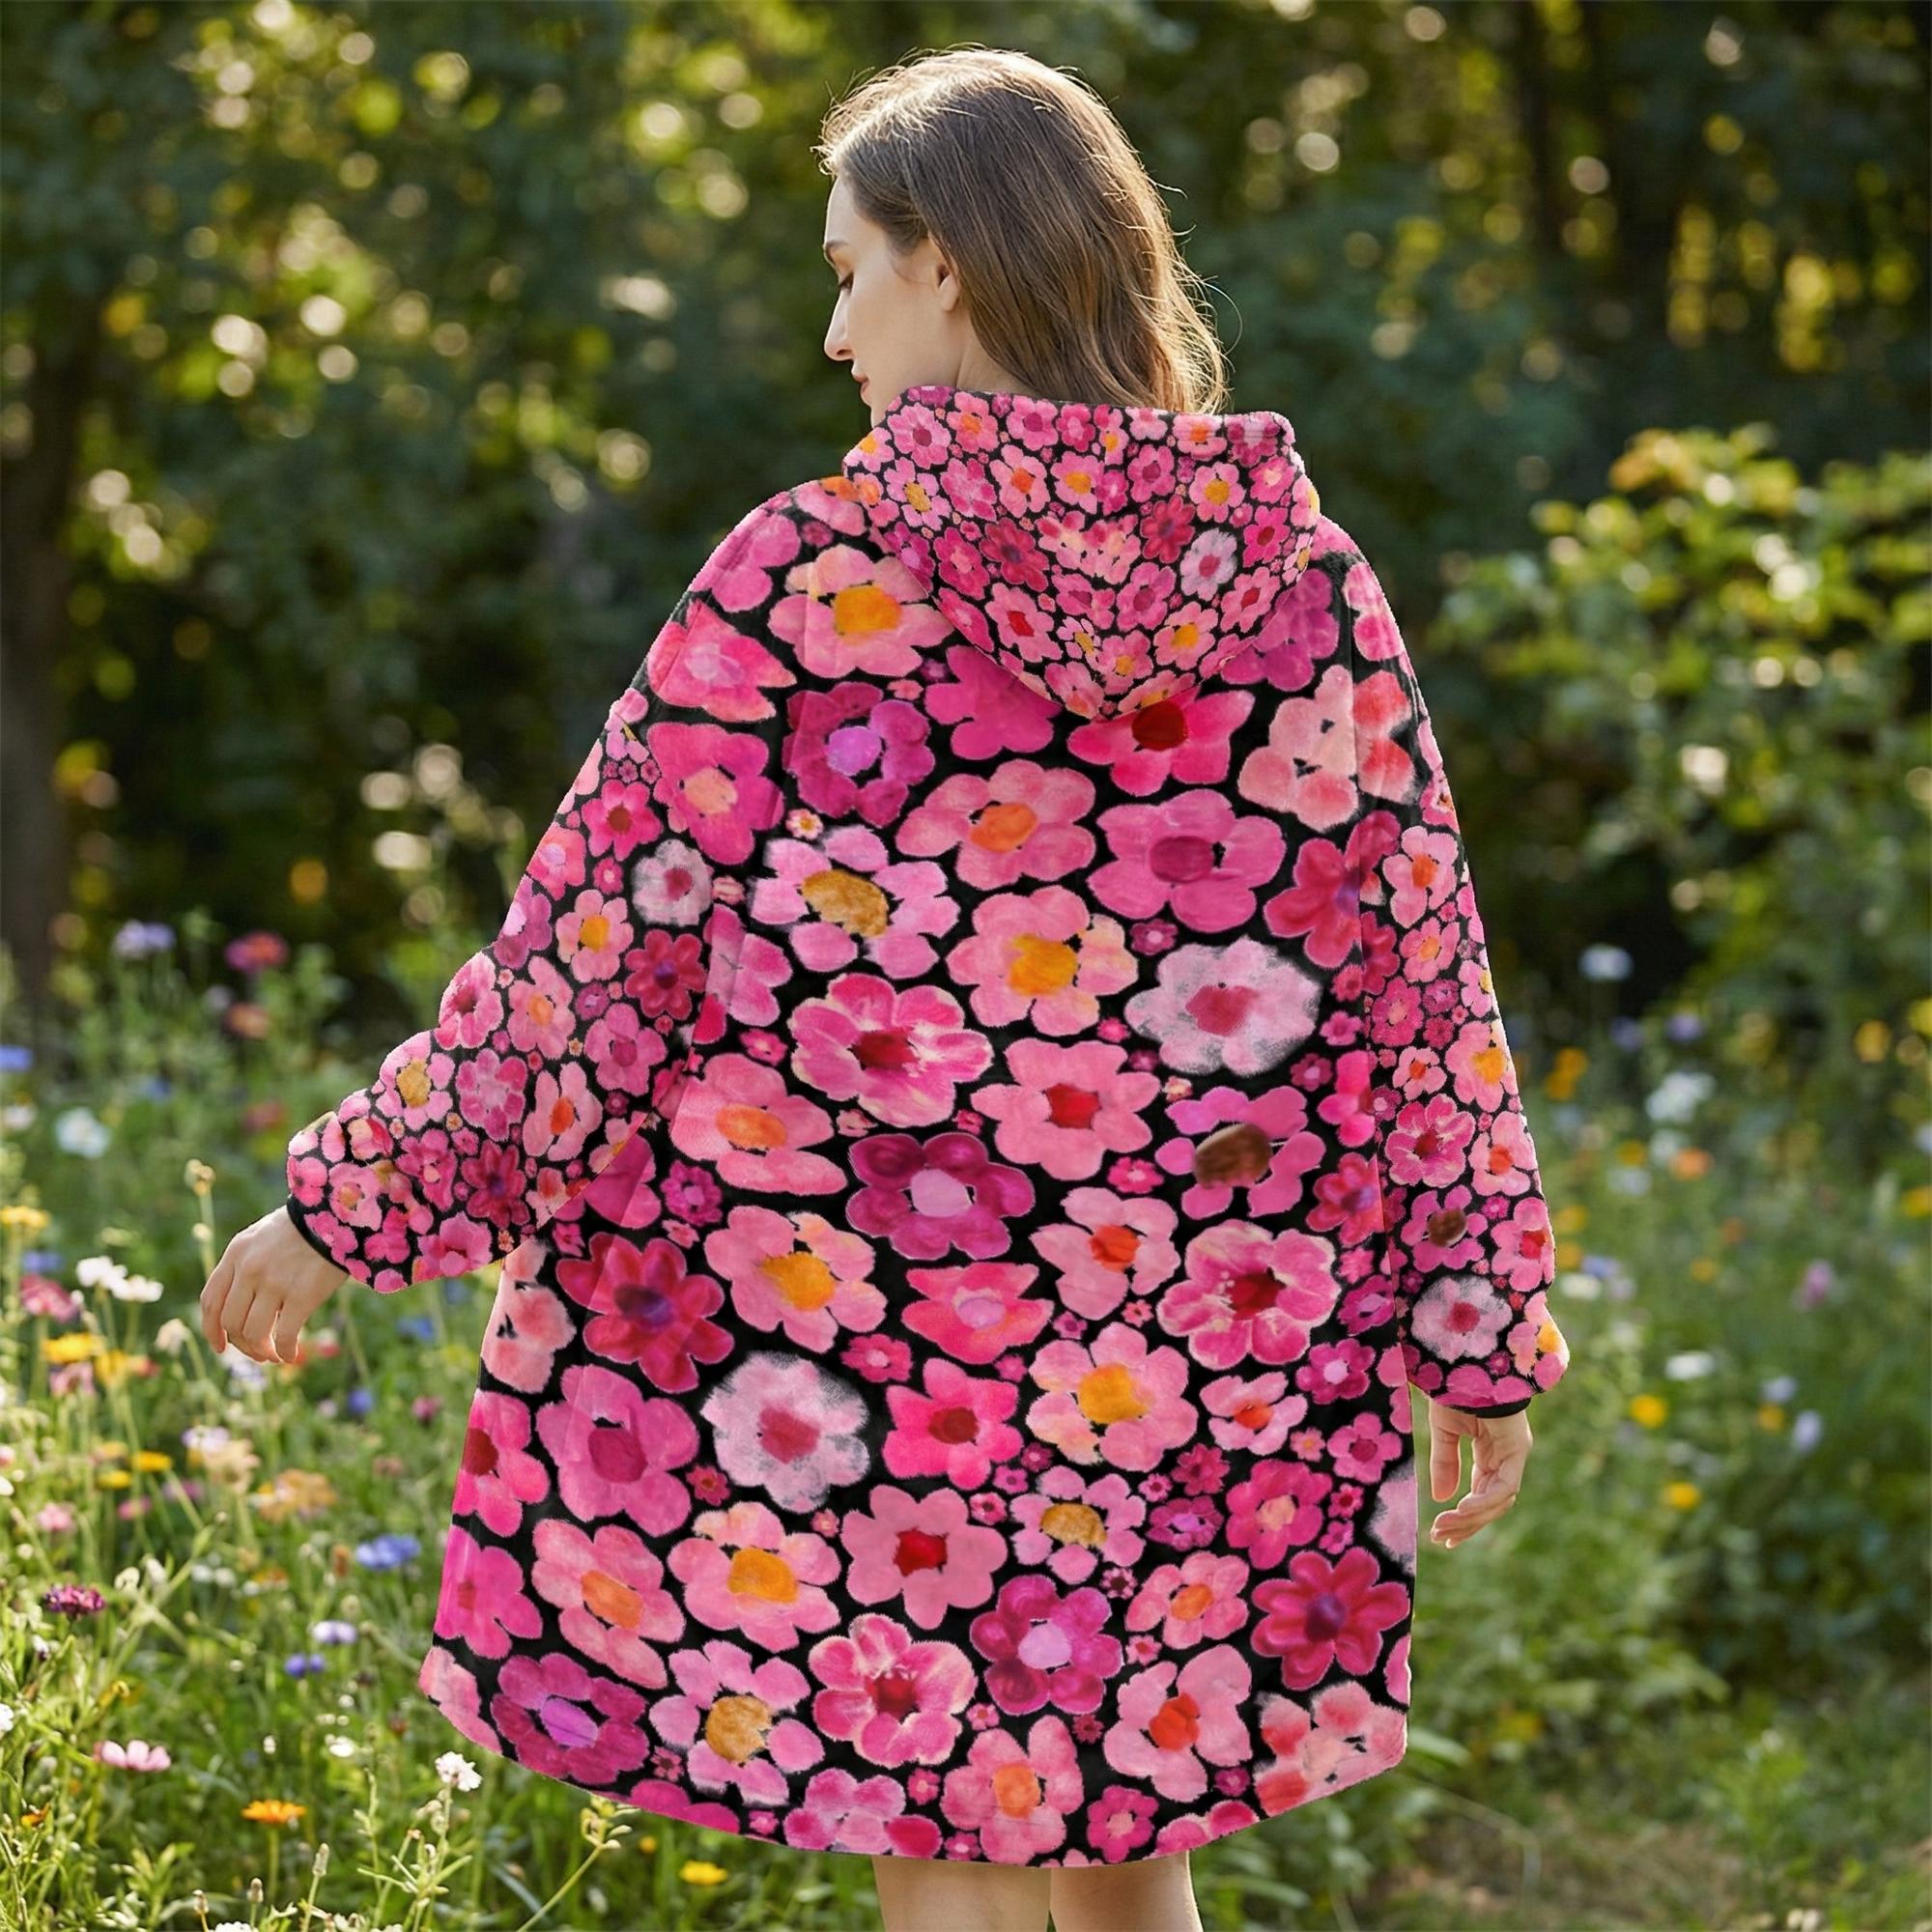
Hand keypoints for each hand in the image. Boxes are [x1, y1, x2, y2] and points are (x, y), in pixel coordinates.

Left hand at [200, 1204, 346, 1363]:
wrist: (338, 1214)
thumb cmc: (303, 1227)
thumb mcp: (261, 1237)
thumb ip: (244, 1265)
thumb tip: (238, 1306)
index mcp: (236, 1254)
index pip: (211, 1301)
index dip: (212, 1330)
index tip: (220, 1347)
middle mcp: (249, 1269)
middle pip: (231, 1322)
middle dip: (241, 1345)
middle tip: (258, 1352)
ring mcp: (274, 1283)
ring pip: (253, 1333)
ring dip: (261, 1351)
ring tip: (273, 1355)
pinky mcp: (301, 1295)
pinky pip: (284, 1335)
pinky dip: (284, 1351)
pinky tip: (290, 1354)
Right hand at [1425, 1398, 1531, 1549]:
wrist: (1467, 1361)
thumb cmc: (1456, 1388)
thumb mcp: (1445, 1432)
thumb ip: (1445, 1463)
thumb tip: (1440, 1498)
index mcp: (1491, 1453)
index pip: (1482, 1495)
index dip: (1464, 1518)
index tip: (1443, 1535)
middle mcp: (1506, 1458)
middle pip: (1491, 1504)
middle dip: (1467, 1525)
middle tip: (1441, 1538)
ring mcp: (1514, 1454)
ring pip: (1499, 1501)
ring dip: (1472, 1518)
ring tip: (1445, 1526)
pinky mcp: (1518, 1449)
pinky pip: (1504, 1486)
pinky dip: (1484, 1501)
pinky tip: (1462, 1509)